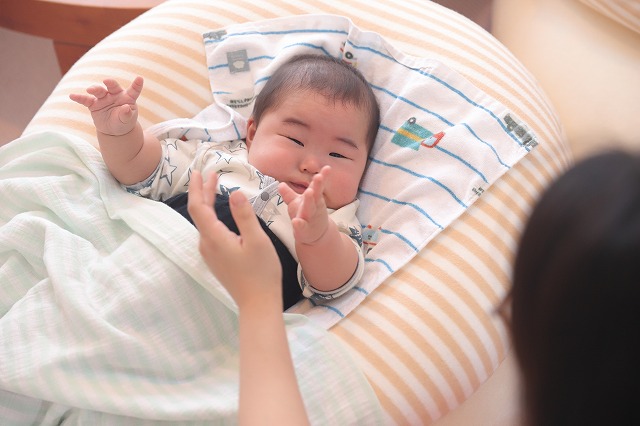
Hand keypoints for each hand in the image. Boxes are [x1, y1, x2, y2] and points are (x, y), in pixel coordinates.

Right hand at [69, 76, 143, 136]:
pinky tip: (72, 96)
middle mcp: (115, 94)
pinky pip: (85, 100)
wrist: (113, 130)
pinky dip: (79, 98)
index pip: (133, 90)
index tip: (140, 78)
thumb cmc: (123, 122)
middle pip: (112, 86)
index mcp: (127, 97)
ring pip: (98, 91)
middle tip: (106, 82)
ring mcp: (103, 98)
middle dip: (110, 83)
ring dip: (94, 89)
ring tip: (90, 90)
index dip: (137, 85)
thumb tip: (126, 108)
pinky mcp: (93, 104)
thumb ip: (126, 114)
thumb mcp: (127, 120)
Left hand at [187, 171, 282, 308]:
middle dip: (203, 192)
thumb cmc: (261, 272)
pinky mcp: (216, 260)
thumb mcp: (257, 240)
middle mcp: (207, 245)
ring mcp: (210, 254)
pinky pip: (210, 232)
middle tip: (210, 175)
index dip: (197, 188)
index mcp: (214, 238)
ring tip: (215, 188)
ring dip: (208, 204)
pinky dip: (213, 217)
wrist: (257, 303)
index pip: (198, 207)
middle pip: (200, 213)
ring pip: (204, 223)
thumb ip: (244, 215)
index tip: (199, 172)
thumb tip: (235, 192)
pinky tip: (220, 214)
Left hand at [278, 166, 330, 244]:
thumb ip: (289, 194)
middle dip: (317, 186)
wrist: (314, 235)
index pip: (317, 186)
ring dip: (309, 201)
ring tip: (309, 192)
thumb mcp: (297, 203)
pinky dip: (299, 224)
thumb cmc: (306, 215)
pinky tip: (296, 221)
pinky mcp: (305, 230)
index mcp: (312, 199)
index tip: (327, 167)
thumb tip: (280, 184)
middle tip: (318, 176)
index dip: (322, 177)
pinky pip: (302, 227)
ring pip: (310, 209)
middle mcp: (313, 207)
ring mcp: (310, 218)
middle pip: (315, 195)